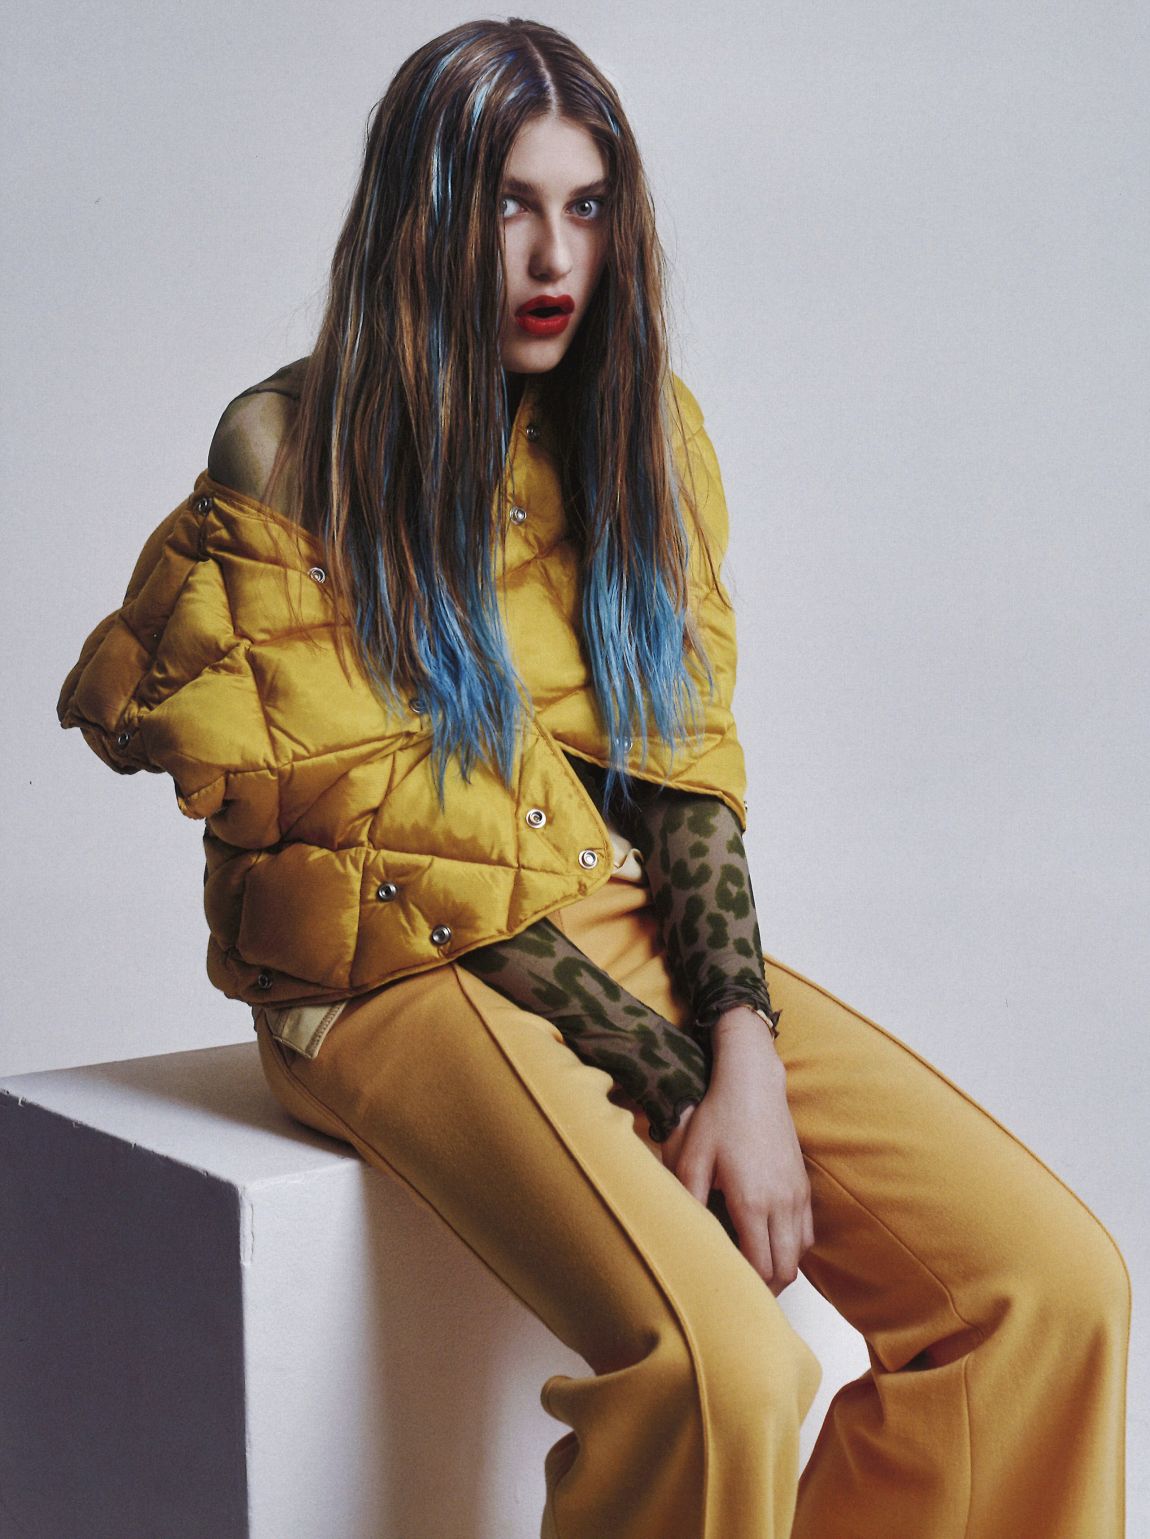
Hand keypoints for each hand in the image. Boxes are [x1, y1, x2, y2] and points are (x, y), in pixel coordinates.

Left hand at [658, 1008, 813, 1294]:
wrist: (753, 1083)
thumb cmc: (719, 1117)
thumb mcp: (692, 1156)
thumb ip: (687, 1198)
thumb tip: (683, 1235)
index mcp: (752, 1201)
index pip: (760, 1266)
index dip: (747, 1288)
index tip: (728, 1295)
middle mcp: (781, 1203)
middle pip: (785, 1269)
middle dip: (765, 1288)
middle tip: (741, 1295)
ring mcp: (797, 1194)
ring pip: (799, 1254)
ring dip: (781, 1268)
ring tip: (754, 1273)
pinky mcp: (804, 1185)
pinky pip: (806, 1233)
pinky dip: (792, 1248)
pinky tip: (770, 1245)